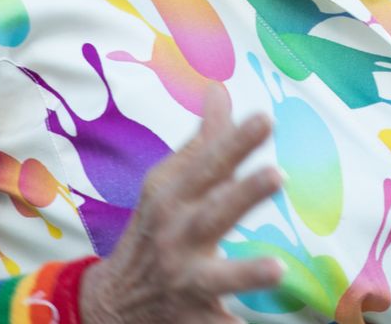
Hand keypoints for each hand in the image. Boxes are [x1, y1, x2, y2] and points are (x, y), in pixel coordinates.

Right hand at [78, 85, 284, 323]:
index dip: (235, 142)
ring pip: (216, 278)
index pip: (207, 165)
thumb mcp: (168, 184)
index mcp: (172, 198)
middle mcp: (176, 237)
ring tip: (276, 269)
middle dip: (242, 195)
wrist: (113, 302)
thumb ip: (203, 142)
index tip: (265, 119)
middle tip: (278, 174)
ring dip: (245, 273)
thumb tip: (221, 89)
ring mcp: (183, 281)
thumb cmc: (155, 230)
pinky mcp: (192, 320)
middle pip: (212, 213)